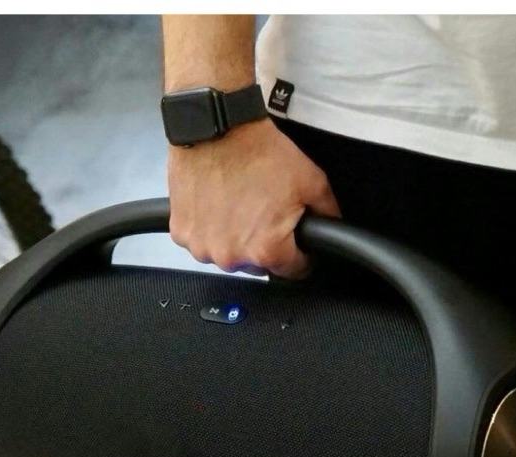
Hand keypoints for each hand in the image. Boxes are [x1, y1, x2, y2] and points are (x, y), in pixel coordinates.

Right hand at [168, 118, 340, 279]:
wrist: (216, 127)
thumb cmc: (258, 152)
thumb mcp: (312, 181)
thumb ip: (327, 214)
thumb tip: (333, 230)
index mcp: (267, 250)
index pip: (294, 271)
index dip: (302, 255)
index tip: (298, 242)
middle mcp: (232, 257)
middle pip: (259, 265)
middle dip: (265, 244)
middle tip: (264, 211)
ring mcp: (203, 247)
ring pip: (229, 255)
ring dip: (235, 238)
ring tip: (239, 204)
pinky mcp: (182, 233)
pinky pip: (203, 241)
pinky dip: (210, 228)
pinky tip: (217, 204)